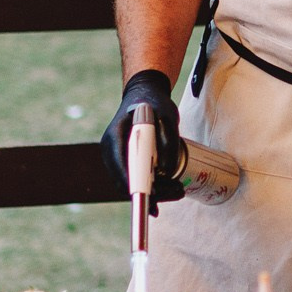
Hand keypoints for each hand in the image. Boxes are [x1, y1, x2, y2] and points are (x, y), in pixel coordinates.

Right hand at [102, 70, 184, 206]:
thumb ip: (167, 141)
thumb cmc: (154, 103)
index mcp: (115, 137)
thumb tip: (166, 172)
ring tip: (180, 191)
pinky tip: (169, 194)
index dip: (135, 184)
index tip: (151, 196)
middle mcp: (111, 151)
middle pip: (126, 182)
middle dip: (152, 193)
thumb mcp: (166, 115)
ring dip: (156, 194)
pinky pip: (137, 181)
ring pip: (132, 185)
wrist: (144, 95)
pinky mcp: (128, 163)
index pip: (121, 167)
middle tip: (179, 192)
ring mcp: (118, 159)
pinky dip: (152, 190)